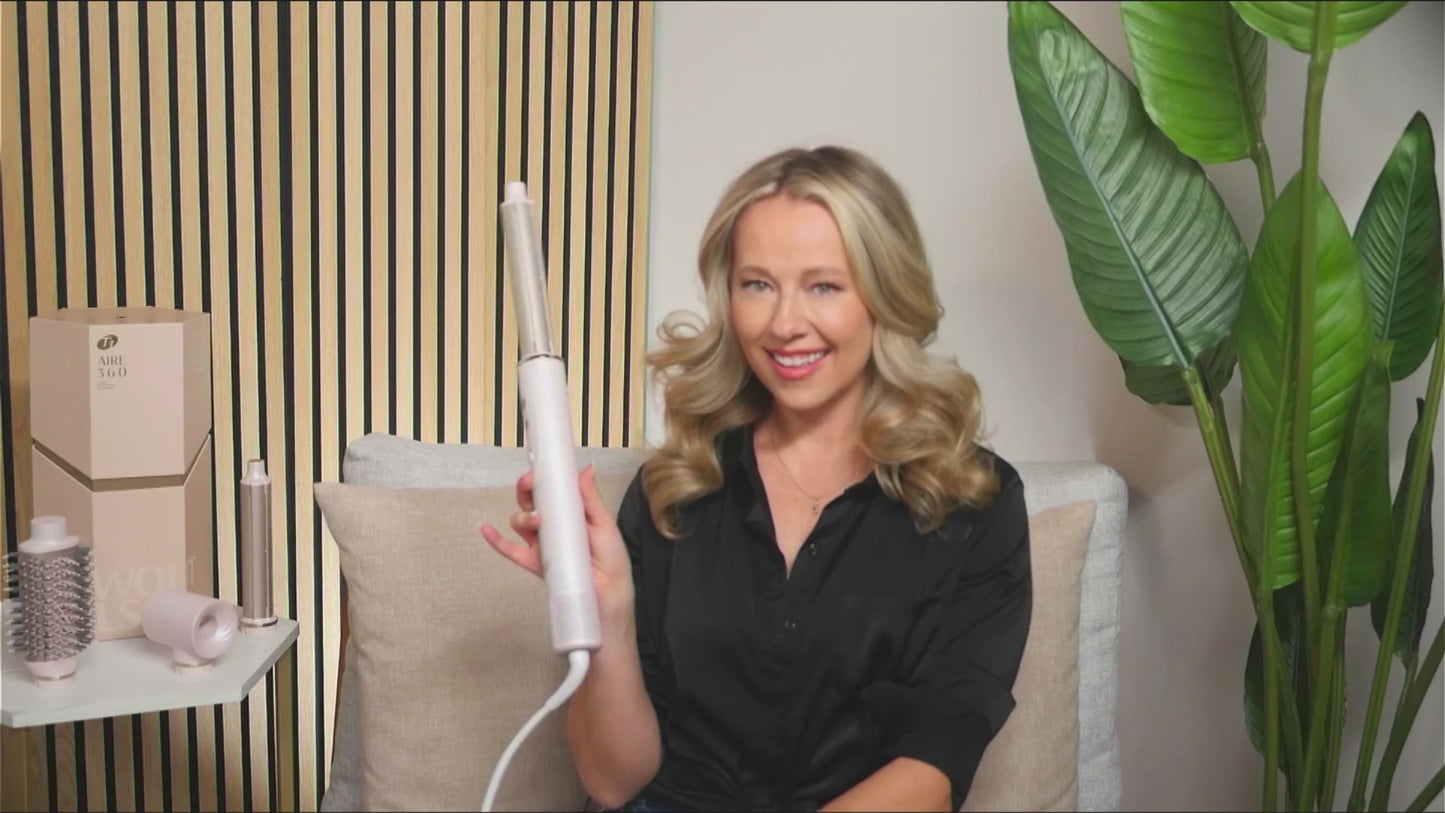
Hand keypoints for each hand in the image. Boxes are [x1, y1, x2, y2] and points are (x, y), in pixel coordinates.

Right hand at [479, 465, 634, 620]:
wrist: (609, 594)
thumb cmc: (611, 559)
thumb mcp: (604, 524)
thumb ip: (591, 498)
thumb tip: (585, 470)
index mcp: (569, 512)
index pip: (550, 489)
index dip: (541, 477)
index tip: (537, 468)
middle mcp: (552, 524)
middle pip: (531, 501)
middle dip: (527, 489)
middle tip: (531, 484)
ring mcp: (541, 543)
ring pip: (519, 521)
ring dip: (522, 515)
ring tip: (537, 520)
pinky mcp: (534, 562)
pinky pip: (509, 550)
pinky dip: (494, 539)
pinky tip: (485, 528)